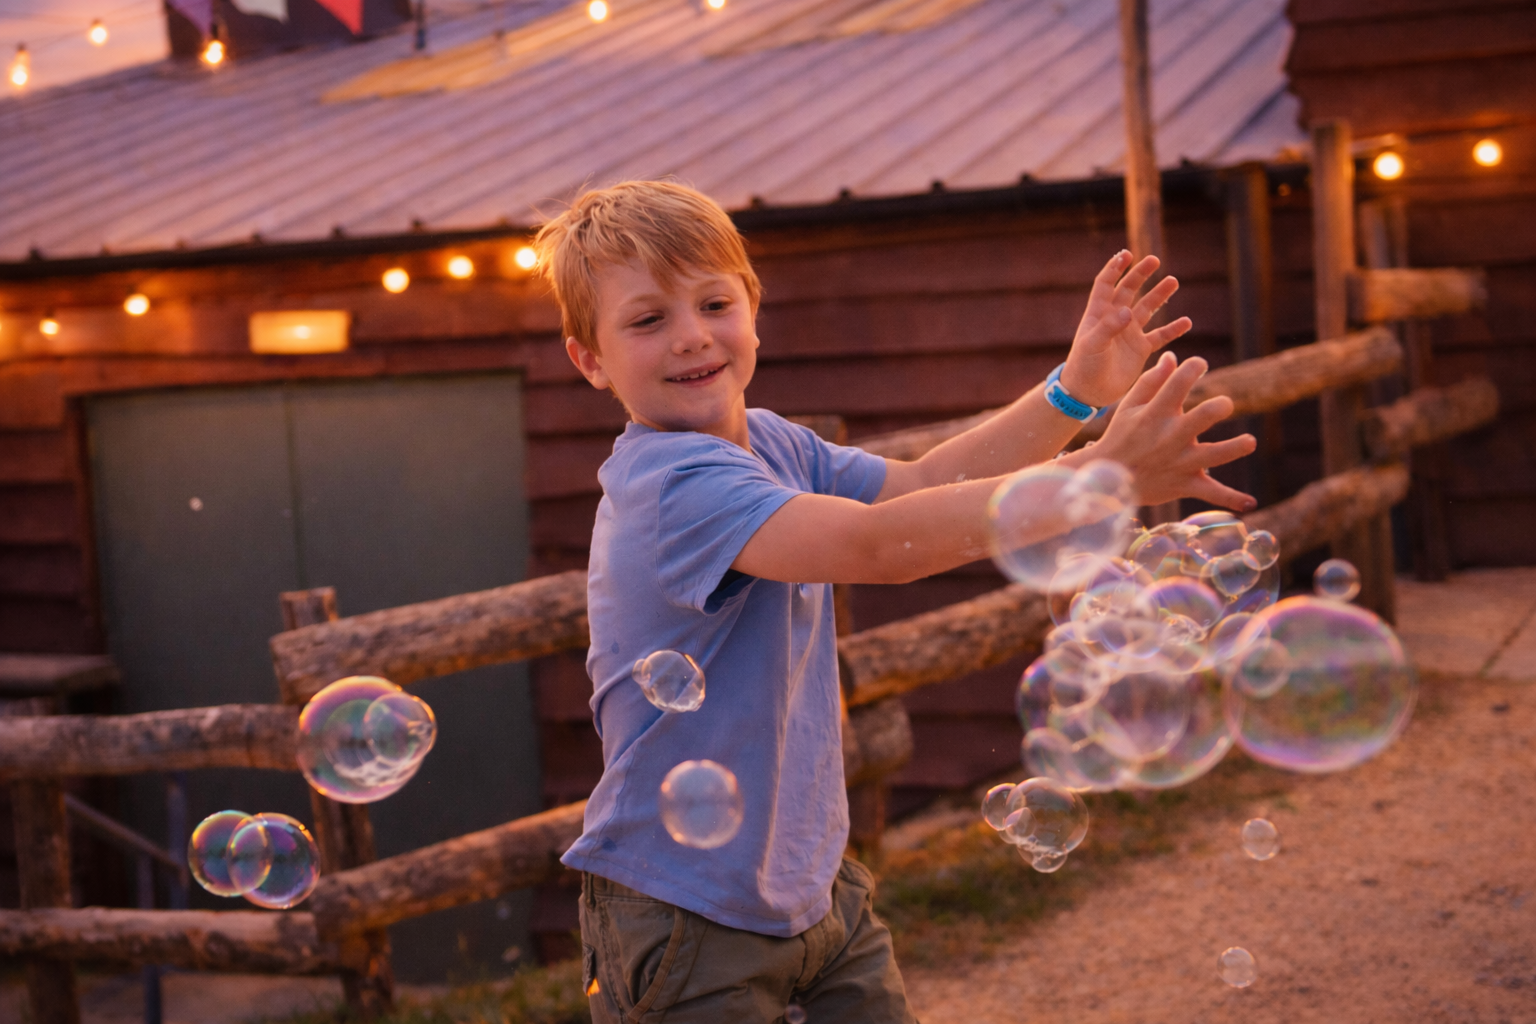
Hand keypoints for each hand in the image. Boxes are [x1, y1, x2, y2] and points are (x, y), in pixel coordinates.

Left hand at [1059, 252, 1191, 407]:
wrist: (1088, 391)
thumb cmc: (1084, 365)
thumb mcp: (1092, 345)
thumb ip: (1109, 327)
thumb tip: (1128, 311)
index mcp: (1099, 313)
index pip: (1106, 284)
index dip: (1115, 268)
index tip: (1127, 254)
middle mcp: (1116, 319)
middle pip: (1129, 290)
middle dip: (1140, 275)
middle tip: (1154, 261)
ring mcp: (1129, 333)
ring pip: (1147, 308)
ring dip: (1159, 295)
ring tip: (1173, 281)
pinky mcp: (1140, 349)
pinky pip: (1160, 336)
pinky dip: (1173, 329)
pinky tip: (1186, 322)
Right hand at [1080, 353, 1257, 510]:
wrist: (1108, 477)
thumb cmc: (1121, 435)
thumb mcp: (1128, 406)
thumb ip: (1152, 380)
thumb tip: (1174, 357)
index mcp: (1155, 414)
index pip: (1178, 383)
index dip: (1194, 367)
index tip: (1200, 364)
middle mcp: (1170, 437)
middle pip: (1203, 417)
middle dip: (1219, 406)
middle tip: (1224, 405)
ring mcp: (1179, 462)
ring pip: (1214, 455)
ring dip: (1235, 448)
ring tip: (1250, 442)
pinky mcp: (1185, 484)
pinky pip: (1211, 493)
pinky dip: (1231, 499)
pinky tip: (1250, 504)